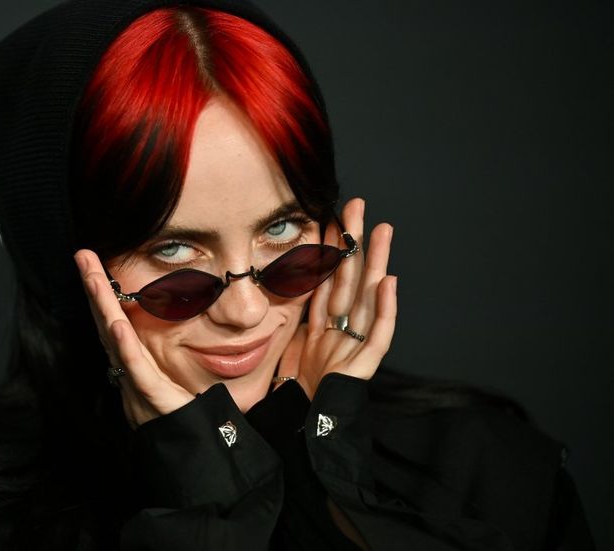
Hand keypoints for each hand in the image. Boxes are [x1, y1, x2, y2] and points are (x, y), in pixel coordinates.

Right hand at [74, 250, 193, 428]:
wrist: (176, 443)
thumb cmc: (167, 410)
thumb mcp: (157, 372)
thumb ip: (148, 350)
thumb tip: (142, 325)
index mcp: (128, 354)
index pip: (109, 315)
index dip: (98, 288)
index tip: (89, 258)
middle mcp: (124, 362)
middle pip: (104, 318)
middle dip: (93, 285)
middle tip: (83, 255)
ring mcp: (133, 375)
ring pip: (113, 335)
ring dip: (103, 306)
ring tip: (95, 279)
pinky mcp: (148, 390)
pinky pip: (133, 365)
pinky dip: (124, 345)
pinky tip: (116, 325)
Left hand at [275, 198, 396, 398]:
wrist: (304, 428)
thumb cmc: (298, 392)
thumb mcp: (291, 348)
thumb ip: (294, 322)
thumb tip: (282, 288)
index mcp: (324, 326)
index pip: (327, 280)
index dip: (329, 251)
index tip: (330, 219)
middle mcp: (343, 330)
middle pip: (350, 280)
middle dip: (355, 244)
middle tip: (359, 207)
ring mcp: (355, 345)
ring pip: (368, 298)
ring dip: (376, 263)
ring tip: (382, 231)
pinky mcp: (364, 365)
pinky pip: (378, 335)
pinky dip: (384, 310)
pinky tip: (388, 284)